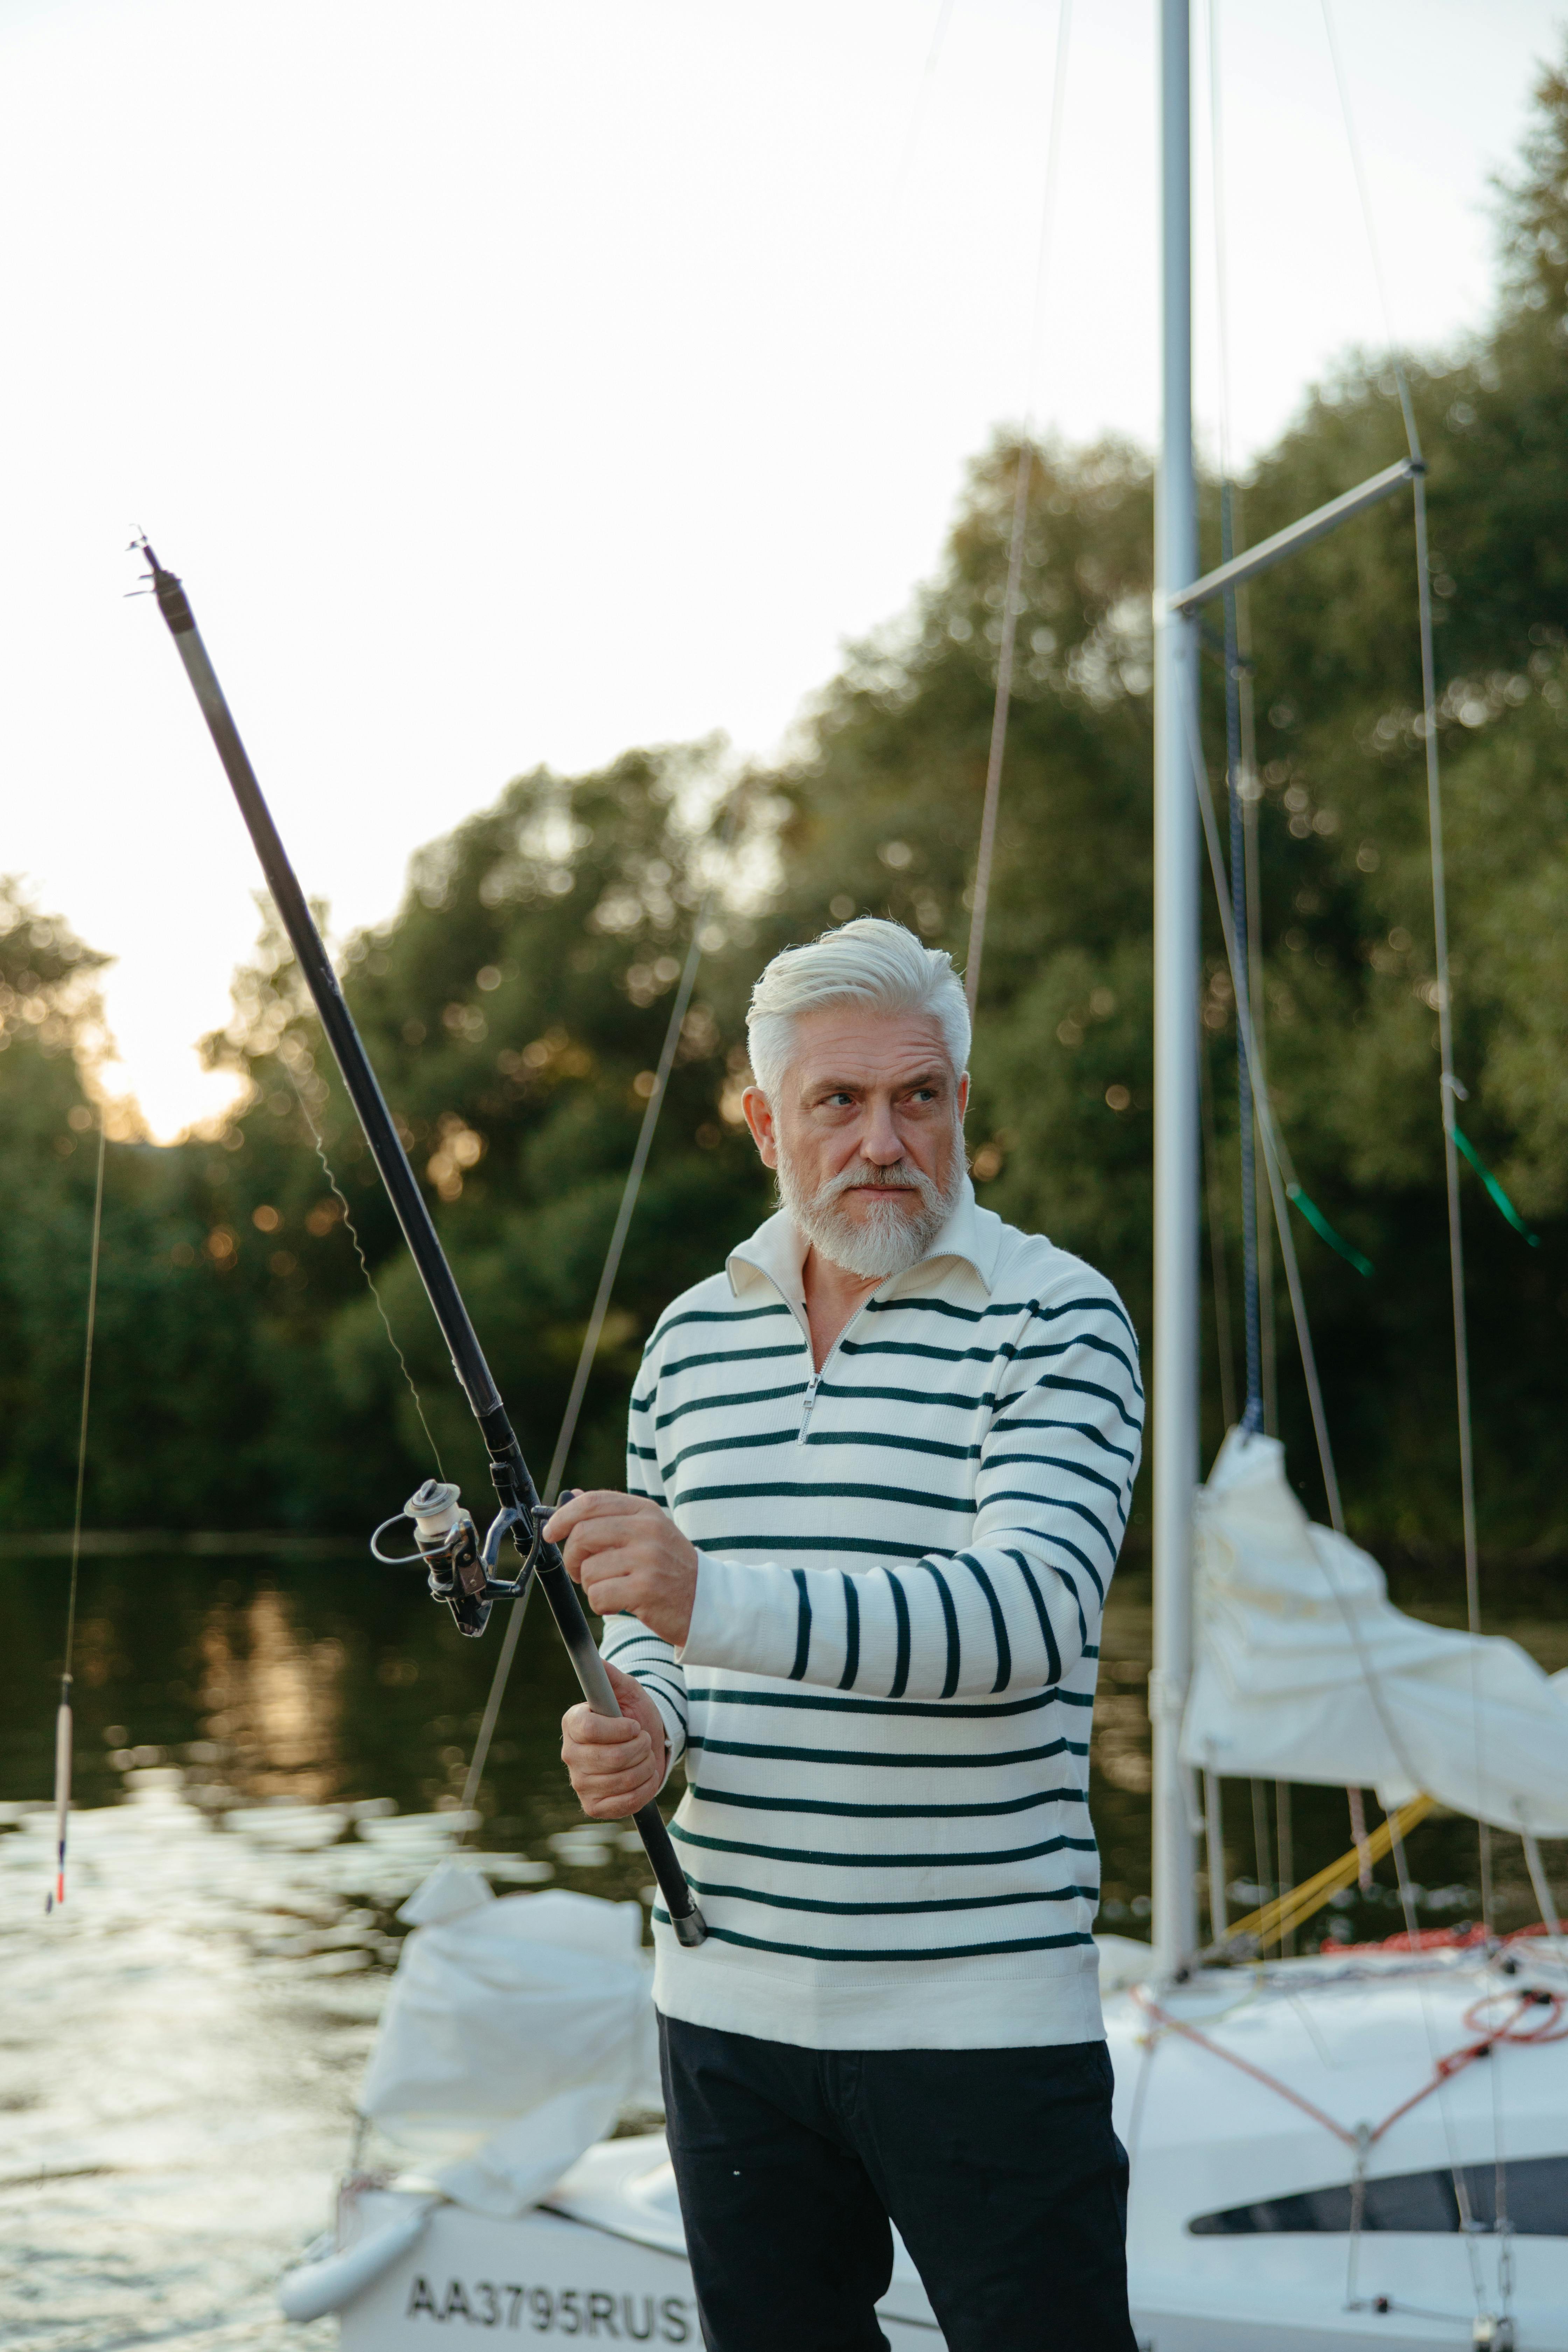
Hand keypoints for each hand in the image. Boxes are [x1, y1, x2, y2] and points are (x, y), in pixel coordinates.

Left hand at [545, 1489, 698, 1648]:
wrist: (706, 1601)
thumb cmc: (669, 1567)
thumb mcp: (647, 1531)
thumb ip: (611, 1514)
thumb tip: (571, 1496)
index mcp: (645, 1511)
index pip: (592, 1502)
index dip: (562, 1517)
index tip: (550, 1532)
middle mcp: (647, 1530)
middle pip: (582, 1534)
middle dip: (573, 1557)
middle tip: (582, 1571)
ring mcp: (647, 1559)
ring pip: (588, 1570)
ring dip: (590, 1585)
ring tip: (611, 1588)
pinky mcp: (645, 1589)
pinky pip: (598, 1596)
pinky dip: (601, 1604)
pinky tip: (618, 1603)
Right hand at [561, 1662, 668, 1818]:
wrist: (646, 1745)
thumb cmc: (633, 1715)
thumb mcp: (627, 1691)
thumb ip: (610, 1676)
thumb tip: (596, 1659)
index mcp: (573, 1723)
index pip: (589, 1730)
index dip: (619, 1729)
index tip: (634, 1725)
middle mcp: (570, 1754)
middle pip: (611, 1758)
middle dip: (640, 1747)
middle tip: (643, 1739)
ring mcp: (580, 1783)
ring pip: (622, 1779)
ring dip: (646, 1766)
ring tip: (645, 1755)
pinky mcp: (593, 1806)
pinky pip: (625, 1803)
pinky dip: (645, 1789)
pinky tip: (645, 1776)